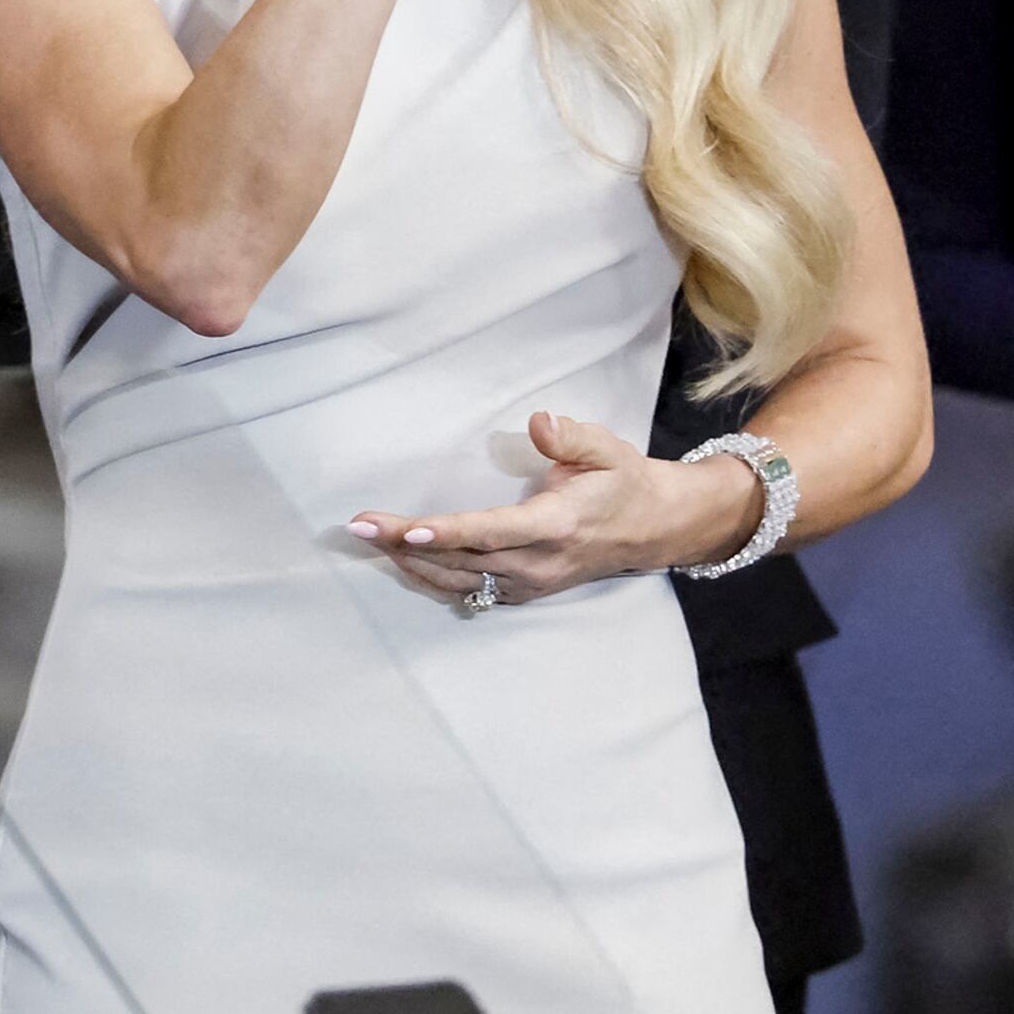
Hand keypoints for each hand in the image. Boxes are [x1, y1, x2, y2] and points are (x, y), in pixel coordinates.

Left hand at [347, 412, 755, 606]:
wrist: (654, 528)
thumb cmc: (623, 480)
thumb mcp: (608, 447)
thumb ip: (572, 436)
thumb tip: (537, 421)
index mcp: (558, 524)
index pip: (493, 531)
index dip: (448, 532)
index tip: (408, 530)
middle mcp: (541, 562)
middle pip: (463, 559)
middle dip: (407, 545)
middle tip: (359, 526)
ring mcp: (532, 583)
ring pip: (462, 581)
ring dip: (412, 563)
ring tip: (369, 540)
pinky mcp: (526, 591)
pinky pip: (472, 591)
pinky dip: (434, 578)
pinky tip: (403, 561)